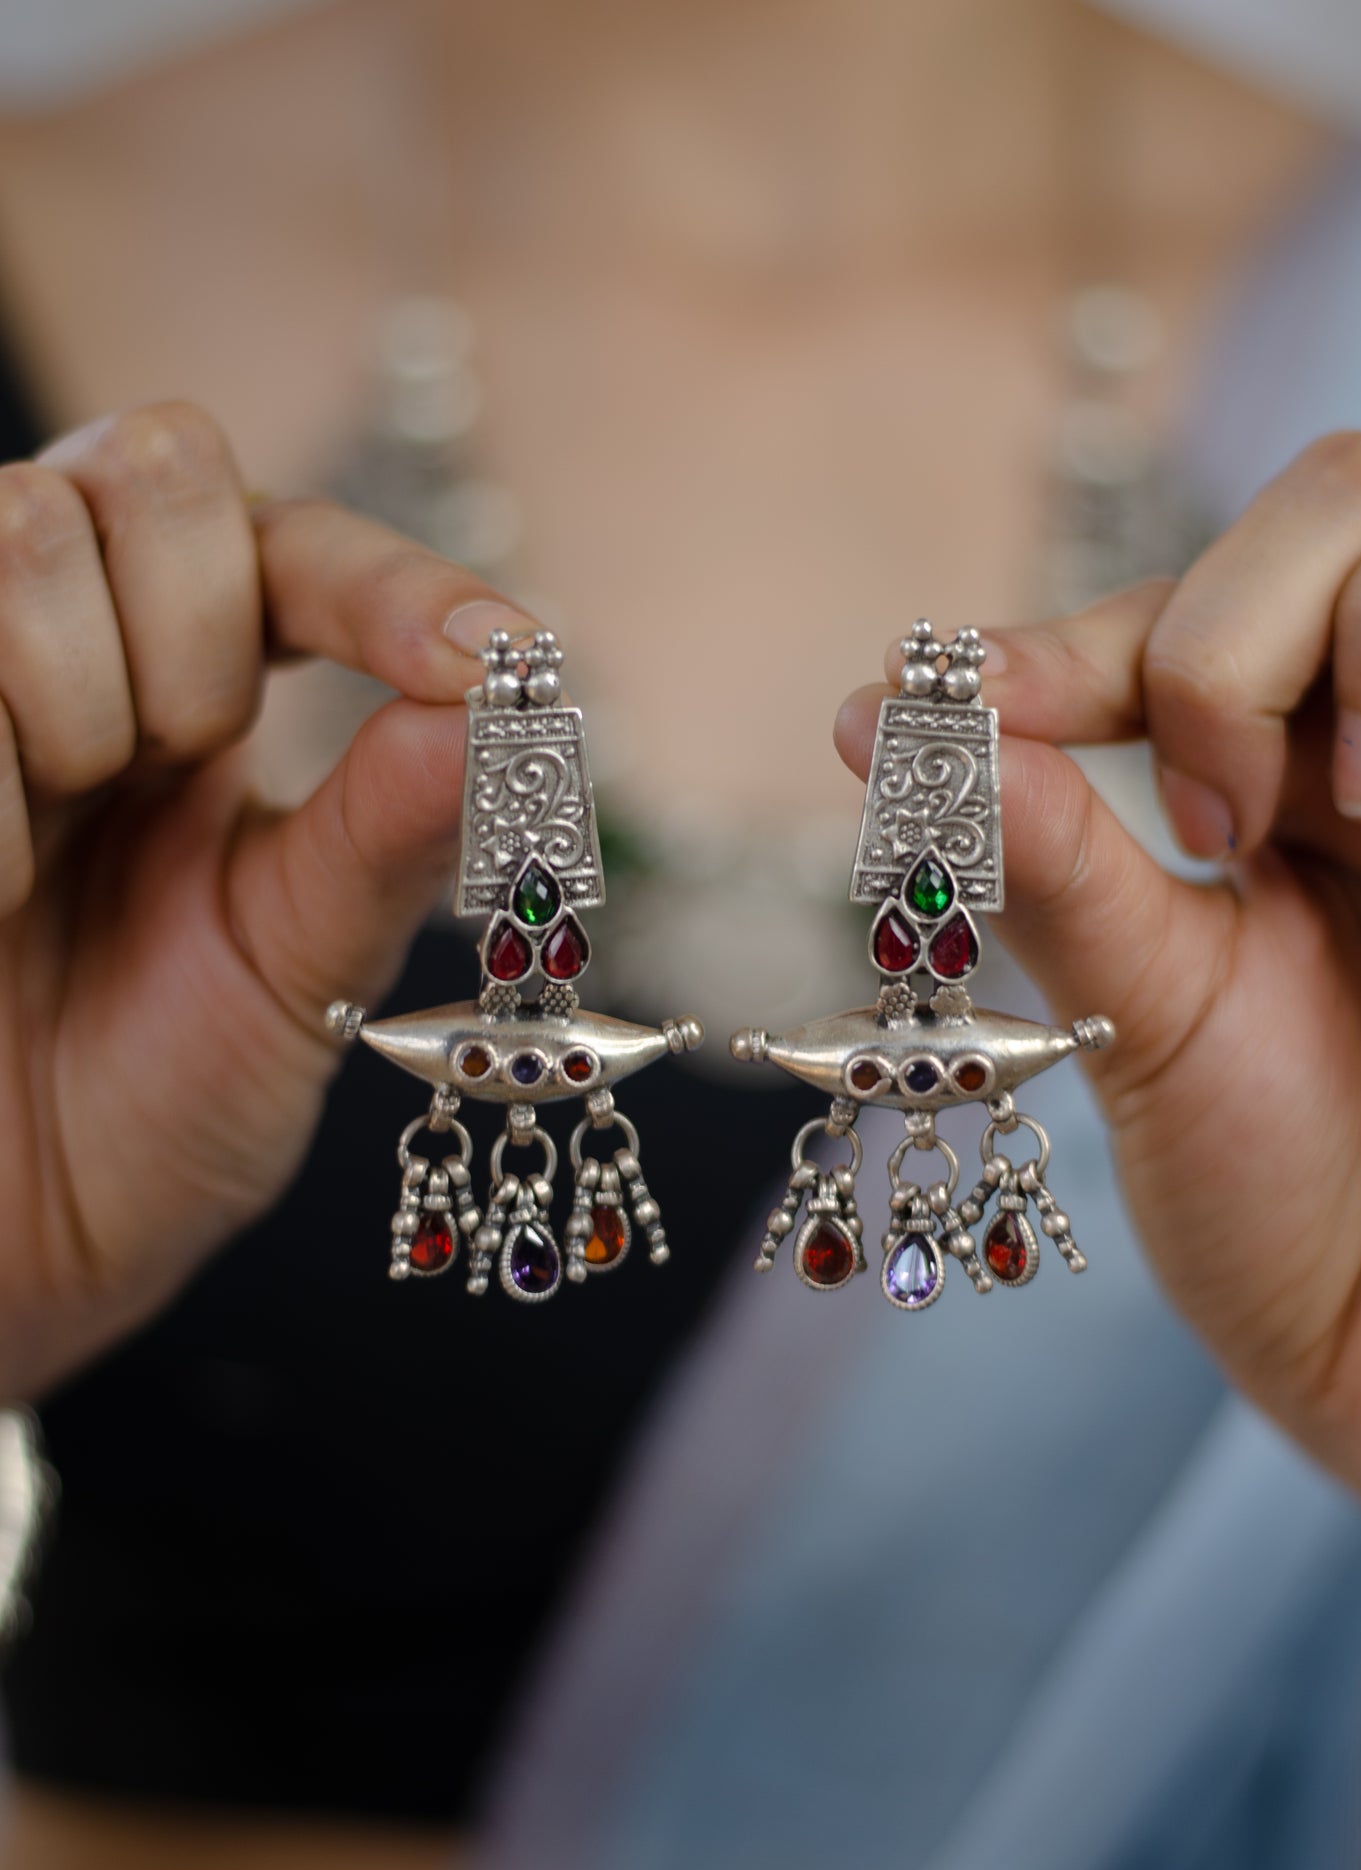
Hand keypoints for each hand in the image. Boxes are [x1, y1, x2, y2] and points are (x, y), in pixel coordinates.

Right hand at [0, 403, 532, 1397]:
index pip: (296, 549)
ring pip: (23, 530)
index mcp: (196, 702)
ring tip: (33, 868)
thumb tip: (517, 712)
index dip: (393, 584)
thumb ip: (385, 843)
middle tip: (172, 778)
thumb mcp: (295, 989)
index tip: (482, 662)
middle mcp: (70, 657)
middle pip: (156, 462)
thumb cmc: (141, 1121)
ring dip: (71, 708)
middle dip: (197, 626)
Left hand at [838, 433, 1360, 1558]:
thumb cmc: (1289, 1202)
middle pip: (1335, 499)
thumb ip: (1046, 859)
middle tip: (1206, 824)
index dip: (1069, 636)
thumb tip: (867, 719)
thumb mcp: (1143, 1020)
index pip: (1180, 607)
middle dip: (1222, 636)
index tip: (954, 700)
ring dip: (1349, 644)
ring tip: (1322, 819)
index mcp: (1276, 787)